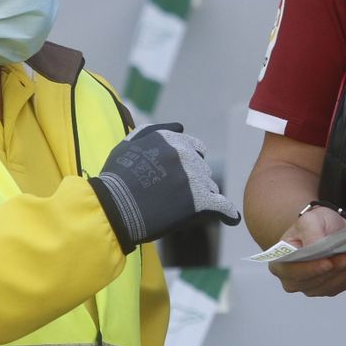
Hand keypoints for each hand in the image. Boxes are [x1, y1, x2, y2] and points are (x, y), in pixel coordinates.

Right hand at [89, 123, 240, 253]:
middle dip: (194, 180)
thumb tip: (180, 126)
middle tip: (174, 196)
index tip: (179, 177)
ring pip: (210, 187)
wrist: (113, 208)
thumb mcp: (128, 145)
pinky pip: (223, 206)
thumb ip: (154, 131)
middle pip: (203, 169)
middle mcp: (186, 154)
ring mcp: (194, 177)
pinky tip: (231, 219)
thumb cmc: (116, 179)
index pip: (195, 148)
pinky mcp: (199, 201)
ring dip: (201, 196)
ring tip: (179, 209)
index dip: (188, 164)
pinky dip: (228, 213)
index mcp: (171, 139)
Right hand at [269, 205, 345, 296]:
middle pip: (316, 281)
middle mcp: (294, 281)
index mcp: (281, 264)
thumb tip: (318, 247)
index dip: (311, 269)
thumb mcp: (309, 220)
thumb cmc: (312, 225)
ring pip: (332, 284)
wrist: (324, 229)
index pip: (293, 272)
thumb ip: (311, 233)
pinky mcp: (331, 288)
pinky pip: (344, 283)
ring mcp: (313, 287)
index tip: (328, 262)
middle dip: (335, 268)